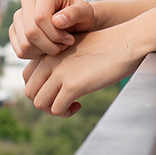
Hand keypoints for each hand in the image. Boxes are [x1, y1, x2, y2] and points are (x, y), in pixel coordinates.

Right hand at [9, 0, 96, 59]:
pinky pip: (20, 50)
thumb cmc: (81, 16)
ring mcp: (18, 16)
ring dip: (44, 51)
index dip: (55, 34)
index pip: (40, 17)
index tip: (69, 39)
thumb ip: (75, 13)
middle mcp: (27, 0)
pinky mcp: (14, 30)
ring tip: (58, 46)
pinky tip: (47, 49)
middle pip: (31, 32)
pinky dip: (35, 55)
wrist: (75, 22)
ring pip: (25, 43)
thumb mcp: (85, 12)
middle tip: (65, 45)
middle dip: (50, 45)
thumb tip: (57, 20)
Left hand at [22, 27, 140, 116]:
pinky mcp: (73, 85)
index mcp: (50, 51)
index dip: (40, 88)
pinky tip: (79, 105)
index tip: (57, 90)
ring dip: (53, 110)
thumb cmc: (108, 45)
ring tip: (70, 106)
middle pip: (30, 91)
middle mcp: (50, 61)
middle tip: (63, 103)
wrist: (127, 42)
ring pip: (39, 103)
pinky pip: (57, 108)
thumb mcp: (78, 48)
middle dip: (45, 102)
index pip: (28, 76)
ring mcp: (60, 73)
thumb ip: (63, 60)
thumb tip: (58, 81)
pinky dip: (65, 112)